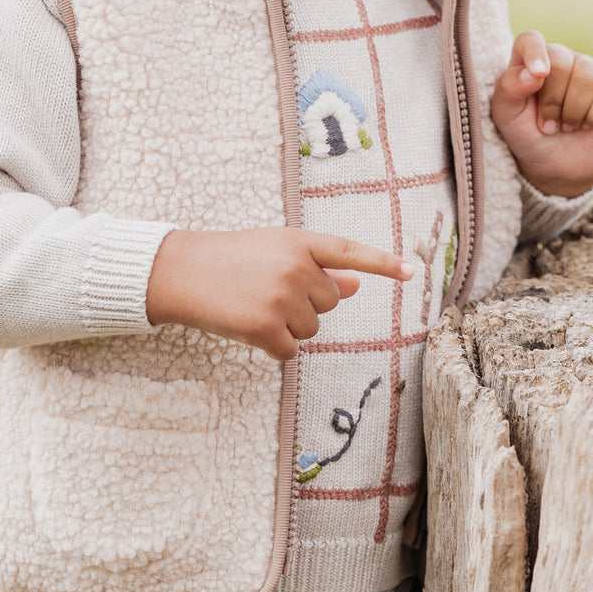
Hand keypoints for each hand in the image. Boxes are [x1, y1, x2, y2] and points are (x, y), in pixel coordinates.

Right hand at [145, 226, 413, 359]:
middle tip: (269, 291)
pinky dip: (274, 346)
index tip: (410, 272)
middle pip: (330, 302)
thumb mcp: (275, 252)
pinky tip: (249, 326)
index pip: (349, 252)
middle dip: (306, 303)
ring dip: (289, 325)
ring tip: (256, 305)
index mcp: (299, 241)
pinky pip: (291, 350)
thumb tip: (354, 286)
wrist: (182, 272)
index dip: (381, 263)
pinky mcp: (266, 327)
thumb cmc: (231, 259)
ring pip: (312, 329)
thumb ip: (317, 267)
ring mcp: (282, 297)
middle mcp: (295, 266)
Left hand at [490, 31, 592, 198]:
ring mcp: (587, 69)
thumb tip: (533, 73)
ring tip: (564, 125)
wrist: (555, 165)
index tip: (539, 74)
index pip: (530, 40)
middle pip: (561, 62)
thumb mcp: (506, 116)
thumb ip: (510, 88)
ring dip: (573, 112)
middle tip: (547, 124)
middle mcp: (559, 58)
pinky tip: (585, 123)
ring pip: (587, 77)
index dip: (535, 52)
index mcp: (527, 60)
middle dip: (553, 102)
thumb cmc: (525, 134)